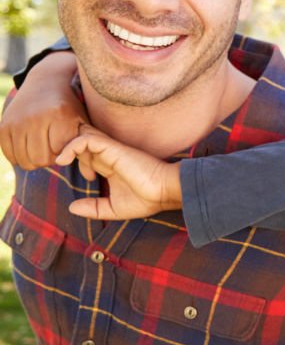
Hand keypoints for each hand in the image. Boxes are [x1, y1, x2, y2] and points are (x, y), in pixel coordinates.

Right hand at [0, 51, 85, 168]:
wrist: (46, 83)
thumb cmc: (70, 109)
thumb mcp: (83, 124)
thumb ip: (88, 151)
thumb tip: (91, 178)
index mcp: (60, 117)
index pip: (59, 154)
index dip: (63, 154)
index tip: (65, 145)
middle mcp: (36, 118)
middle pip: (40, 160)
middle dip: (48, 159)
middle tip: (52, 149)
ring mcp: (17, 121)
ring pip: (24, 160)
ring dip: (33, 159)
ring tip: (42, 147)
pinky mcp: (3, 125)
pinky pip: (9, 155)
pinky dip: (19, 155)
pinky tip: (28, 145)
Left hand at [55, 125, 182, 219]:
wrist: (165, 192)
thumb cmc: (146, 200)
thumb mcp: (113, 208)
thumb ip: (94, 208)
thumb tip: (71, 207)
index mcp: (111, 166)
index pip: (88, 154)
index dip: (79, 162)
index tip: (87, 179)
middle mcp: (109, 155)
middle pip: (83, 142)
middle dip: (69, 150)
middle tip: (64, 164)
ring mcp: (110, 150)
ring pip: (82, 136)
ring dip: (67, 145)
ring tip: (60, 160)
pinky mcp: (112, 148)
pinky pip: (85, 140)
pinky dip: (71, 146)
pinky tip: (64, 159)